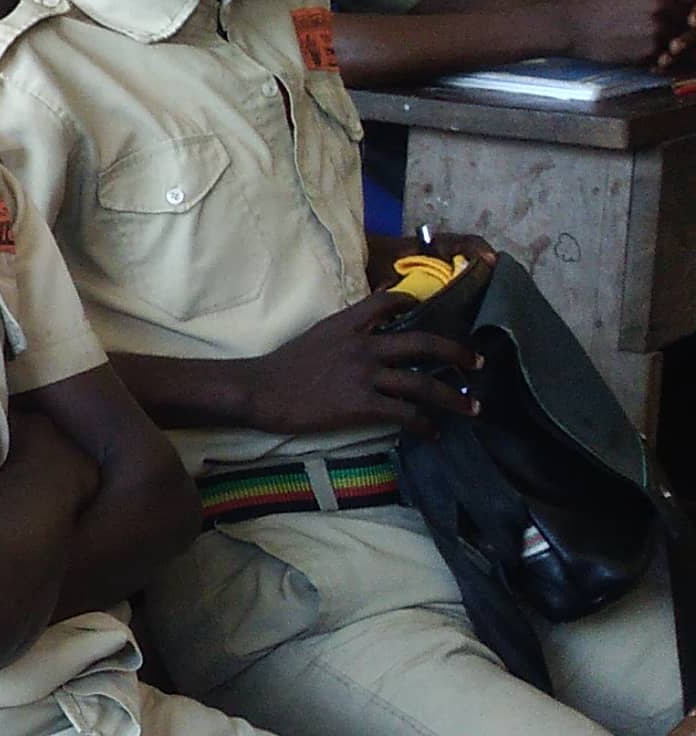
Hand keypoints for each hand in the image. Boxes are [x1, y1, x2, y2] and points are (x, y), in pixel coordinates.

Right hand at [253, 288, 480, 434]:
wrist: (259, 391)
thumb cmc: (280, 367)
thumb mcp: (315, 335)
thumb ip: (343, 332)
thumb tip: (366, 335)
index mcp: (347, 324)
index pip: (388, 301)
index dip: (412, 302)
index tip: (429, 308)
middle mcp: (363, 345)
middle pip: (423, 343)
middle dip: (457, 353)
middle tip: (477, 363)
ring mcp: (365, 375)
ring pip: (423, 384)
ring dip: (453, 398)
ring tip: (472, 408)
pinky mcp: (362, 404)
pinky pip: (405, 415)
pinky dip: (424, 425)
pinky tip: (432, 434)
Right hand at [556, 0, 695, 68]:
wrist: (568, 27)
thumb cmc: (594, 3)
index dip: (691, 5)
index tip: (684, 12)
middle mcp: (658, 4)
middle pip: (688, 17)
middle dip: (680, 23)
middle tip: (658, 28)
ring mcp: (655, 28)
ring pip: (678, 37)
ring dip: (668, 40)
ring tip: (645, 39)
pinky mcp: (647, 50)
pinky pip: (664, 54)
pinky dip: (656, 55)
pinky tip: (637, 49)